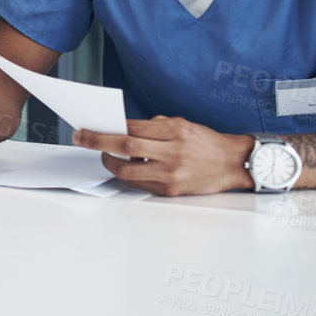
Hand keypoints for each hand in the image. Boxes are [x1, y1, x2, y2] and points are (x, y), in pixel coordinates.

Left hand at [73, 117, 254, 195]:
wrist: (234, 164)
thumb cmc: (205, 141)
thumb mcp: (181, 124)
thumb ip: (152, 126)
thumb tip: (120, 128)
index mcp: (175, 131)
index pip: (131, 127)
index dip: (106, 127)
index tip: (88, 126)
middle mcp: (173, 152)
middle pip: (125, 147)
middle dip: (97, 142)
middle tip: (81, 138)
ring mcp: (171, 174)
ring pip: (127, 171)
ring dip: (109, 163)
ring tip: (104, 156)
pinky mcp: (171, 191)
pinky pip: (139, 184)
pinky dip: (127, 176)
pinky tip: (125, 168)